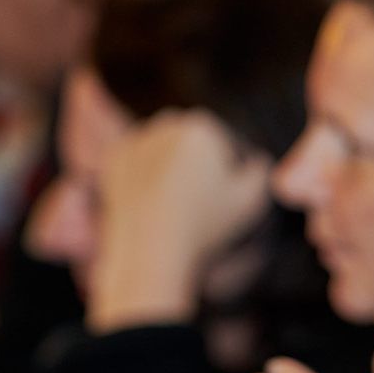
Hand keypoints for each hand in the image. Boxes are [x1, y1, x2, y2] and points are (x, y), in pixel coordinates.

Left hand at [85, 110, 273, 332]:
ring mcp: (137, 139)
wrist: (150, 249)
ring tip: (176, 205)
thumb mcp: (250, 203)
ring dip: (171, 169)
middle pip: (191, 144)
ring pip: (164, 151)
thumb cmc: (203, 226)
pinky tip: (154, 202)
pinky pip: (139, 163)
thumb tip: (257, 160)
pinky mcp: (114, 158)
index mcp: (202, 126)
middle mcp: (167, 123)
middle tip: (198, 204)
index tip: (221, 200)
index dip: (228, 173)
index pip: (223, 143)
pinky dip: (146, 177)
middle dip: (197, 165)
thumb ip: (259, 173)